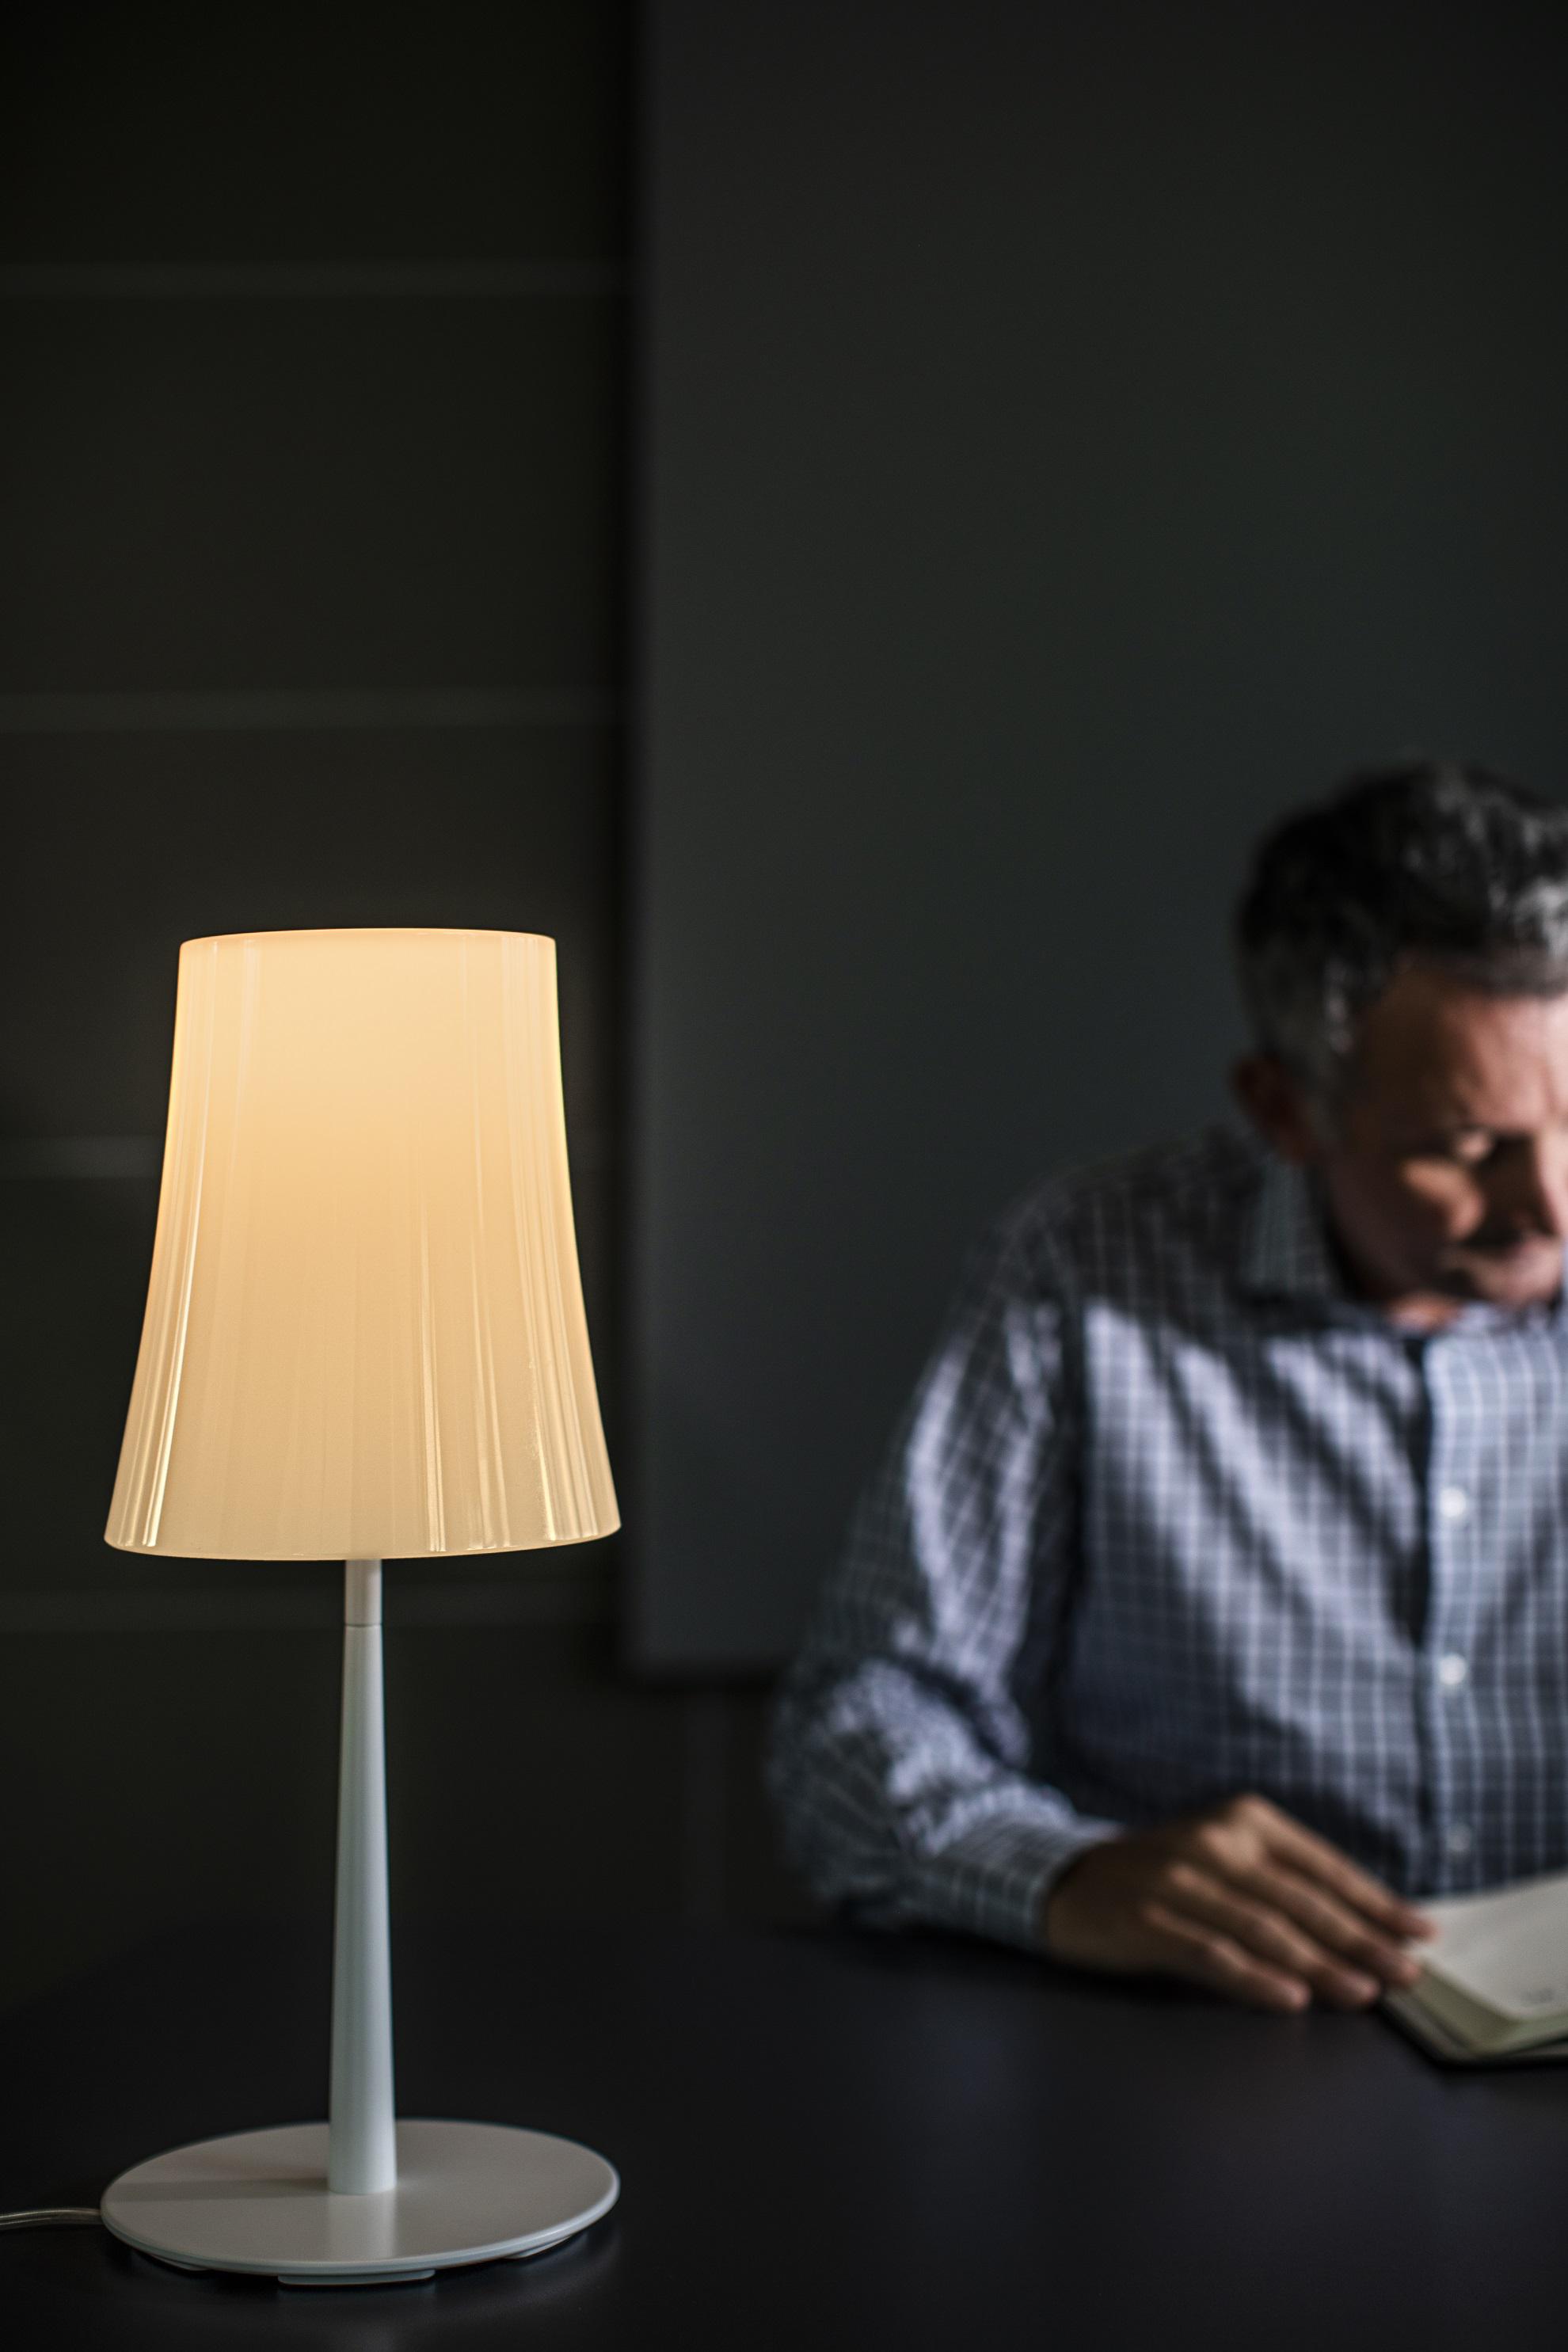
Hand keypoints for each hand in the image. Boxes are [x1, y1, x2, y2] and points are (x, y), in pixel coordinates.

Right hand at [1040, 1793, 1433, 2012]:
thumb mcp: (1226, 1859)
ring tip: (1364, 1993)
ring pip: (1263, 1928)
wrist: (1070, 1881)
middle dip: (1362, 1940)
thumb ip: (1284, 1884)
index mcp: (1244, 1820)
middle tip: (1407, 1974)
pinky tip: (1288, 1999)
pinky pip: (1210, 1954)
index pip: (1323, 1866)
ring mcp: (1177, 1881)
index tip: (1420, 1933)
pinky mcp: (1146, 1921)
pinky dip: (1254, 1978)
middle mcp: (1213, 1842)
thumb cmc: (1167, 1878)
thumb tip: (1365, 1930)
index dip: (1375, 1902)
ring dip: (1320, 1964)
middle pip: (1301, 1900)